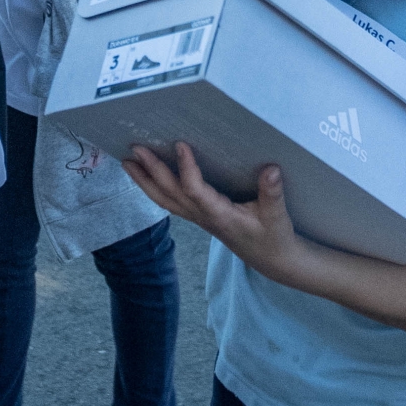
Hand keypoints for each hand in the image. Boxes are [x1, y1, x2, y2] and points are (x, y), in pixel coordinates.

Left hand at [124, 143, 306, 283]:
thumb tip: (272, 170)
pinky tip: (146, 176)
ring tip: (127, 162)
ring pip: (164, 200)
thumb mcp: (277, 216)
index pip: (195, 191)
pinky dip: (154, 188)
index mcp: (220, 216)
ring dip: (144, 181)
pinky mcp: (199, 217)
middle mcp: (203, 217)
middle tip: (135, 149)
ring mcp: (198, 218)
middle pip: (170, 195)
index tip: (180, 144)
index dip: (186, 168)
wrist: (272, 260)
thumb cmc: (274, 237)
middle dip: (151, 172)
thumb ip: (272, 193)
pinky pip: (170, 202)